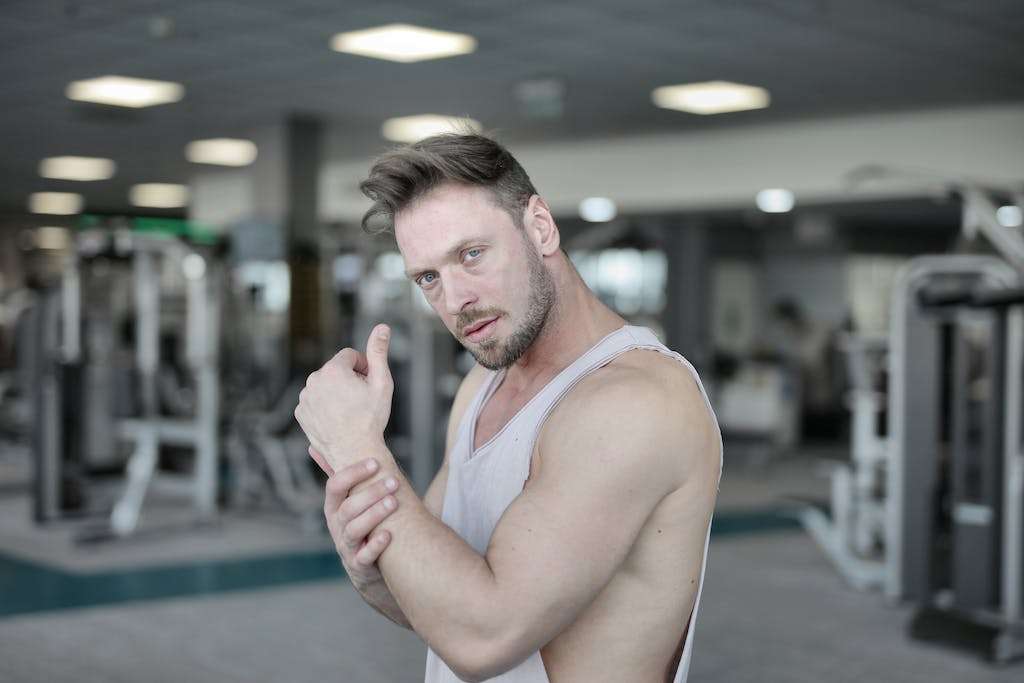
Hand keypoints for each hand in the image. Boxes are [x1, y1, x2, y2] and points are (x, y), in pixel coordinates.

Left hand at [295, 324, 393, 470]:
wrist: (354, 452)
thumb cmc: (371, 418)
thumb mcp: (381, 383)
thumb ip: (379, 352)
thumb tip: (383, 326)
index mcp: (333, 370)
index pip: (349, 355)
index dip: (363, 368)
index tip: (368, 384)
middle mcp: (314, 380)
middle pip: (336, 370)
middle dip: (349, 379)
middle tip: (361, 400)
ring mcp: (305, 398)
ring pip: (324, 386)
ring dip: (336, 392)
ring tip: (349, 411)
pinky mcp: (301, 413)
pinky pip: (315, 401)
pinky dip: (324, 406)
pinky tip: (337, 419)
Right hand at [321, 449, 399, 587]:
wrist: (366, 568)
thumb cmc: (361, 525)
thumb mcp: (347, 501)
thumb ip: (337, 476)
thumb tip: (314, 446)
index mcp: (334, 507)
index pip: (334, 486)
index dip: (353, 473)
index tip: (375, 462)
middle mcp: (336, 526)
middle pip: (348, 507)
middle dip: (371, 493)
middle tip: (394, 481)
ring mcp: (346, 546)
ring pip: (355, 529)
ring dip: (374, 514)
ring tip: (394, 502)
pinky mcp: (359, 565)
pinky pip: (364, 556)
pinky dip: (375, 546)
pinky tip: (388, 535)